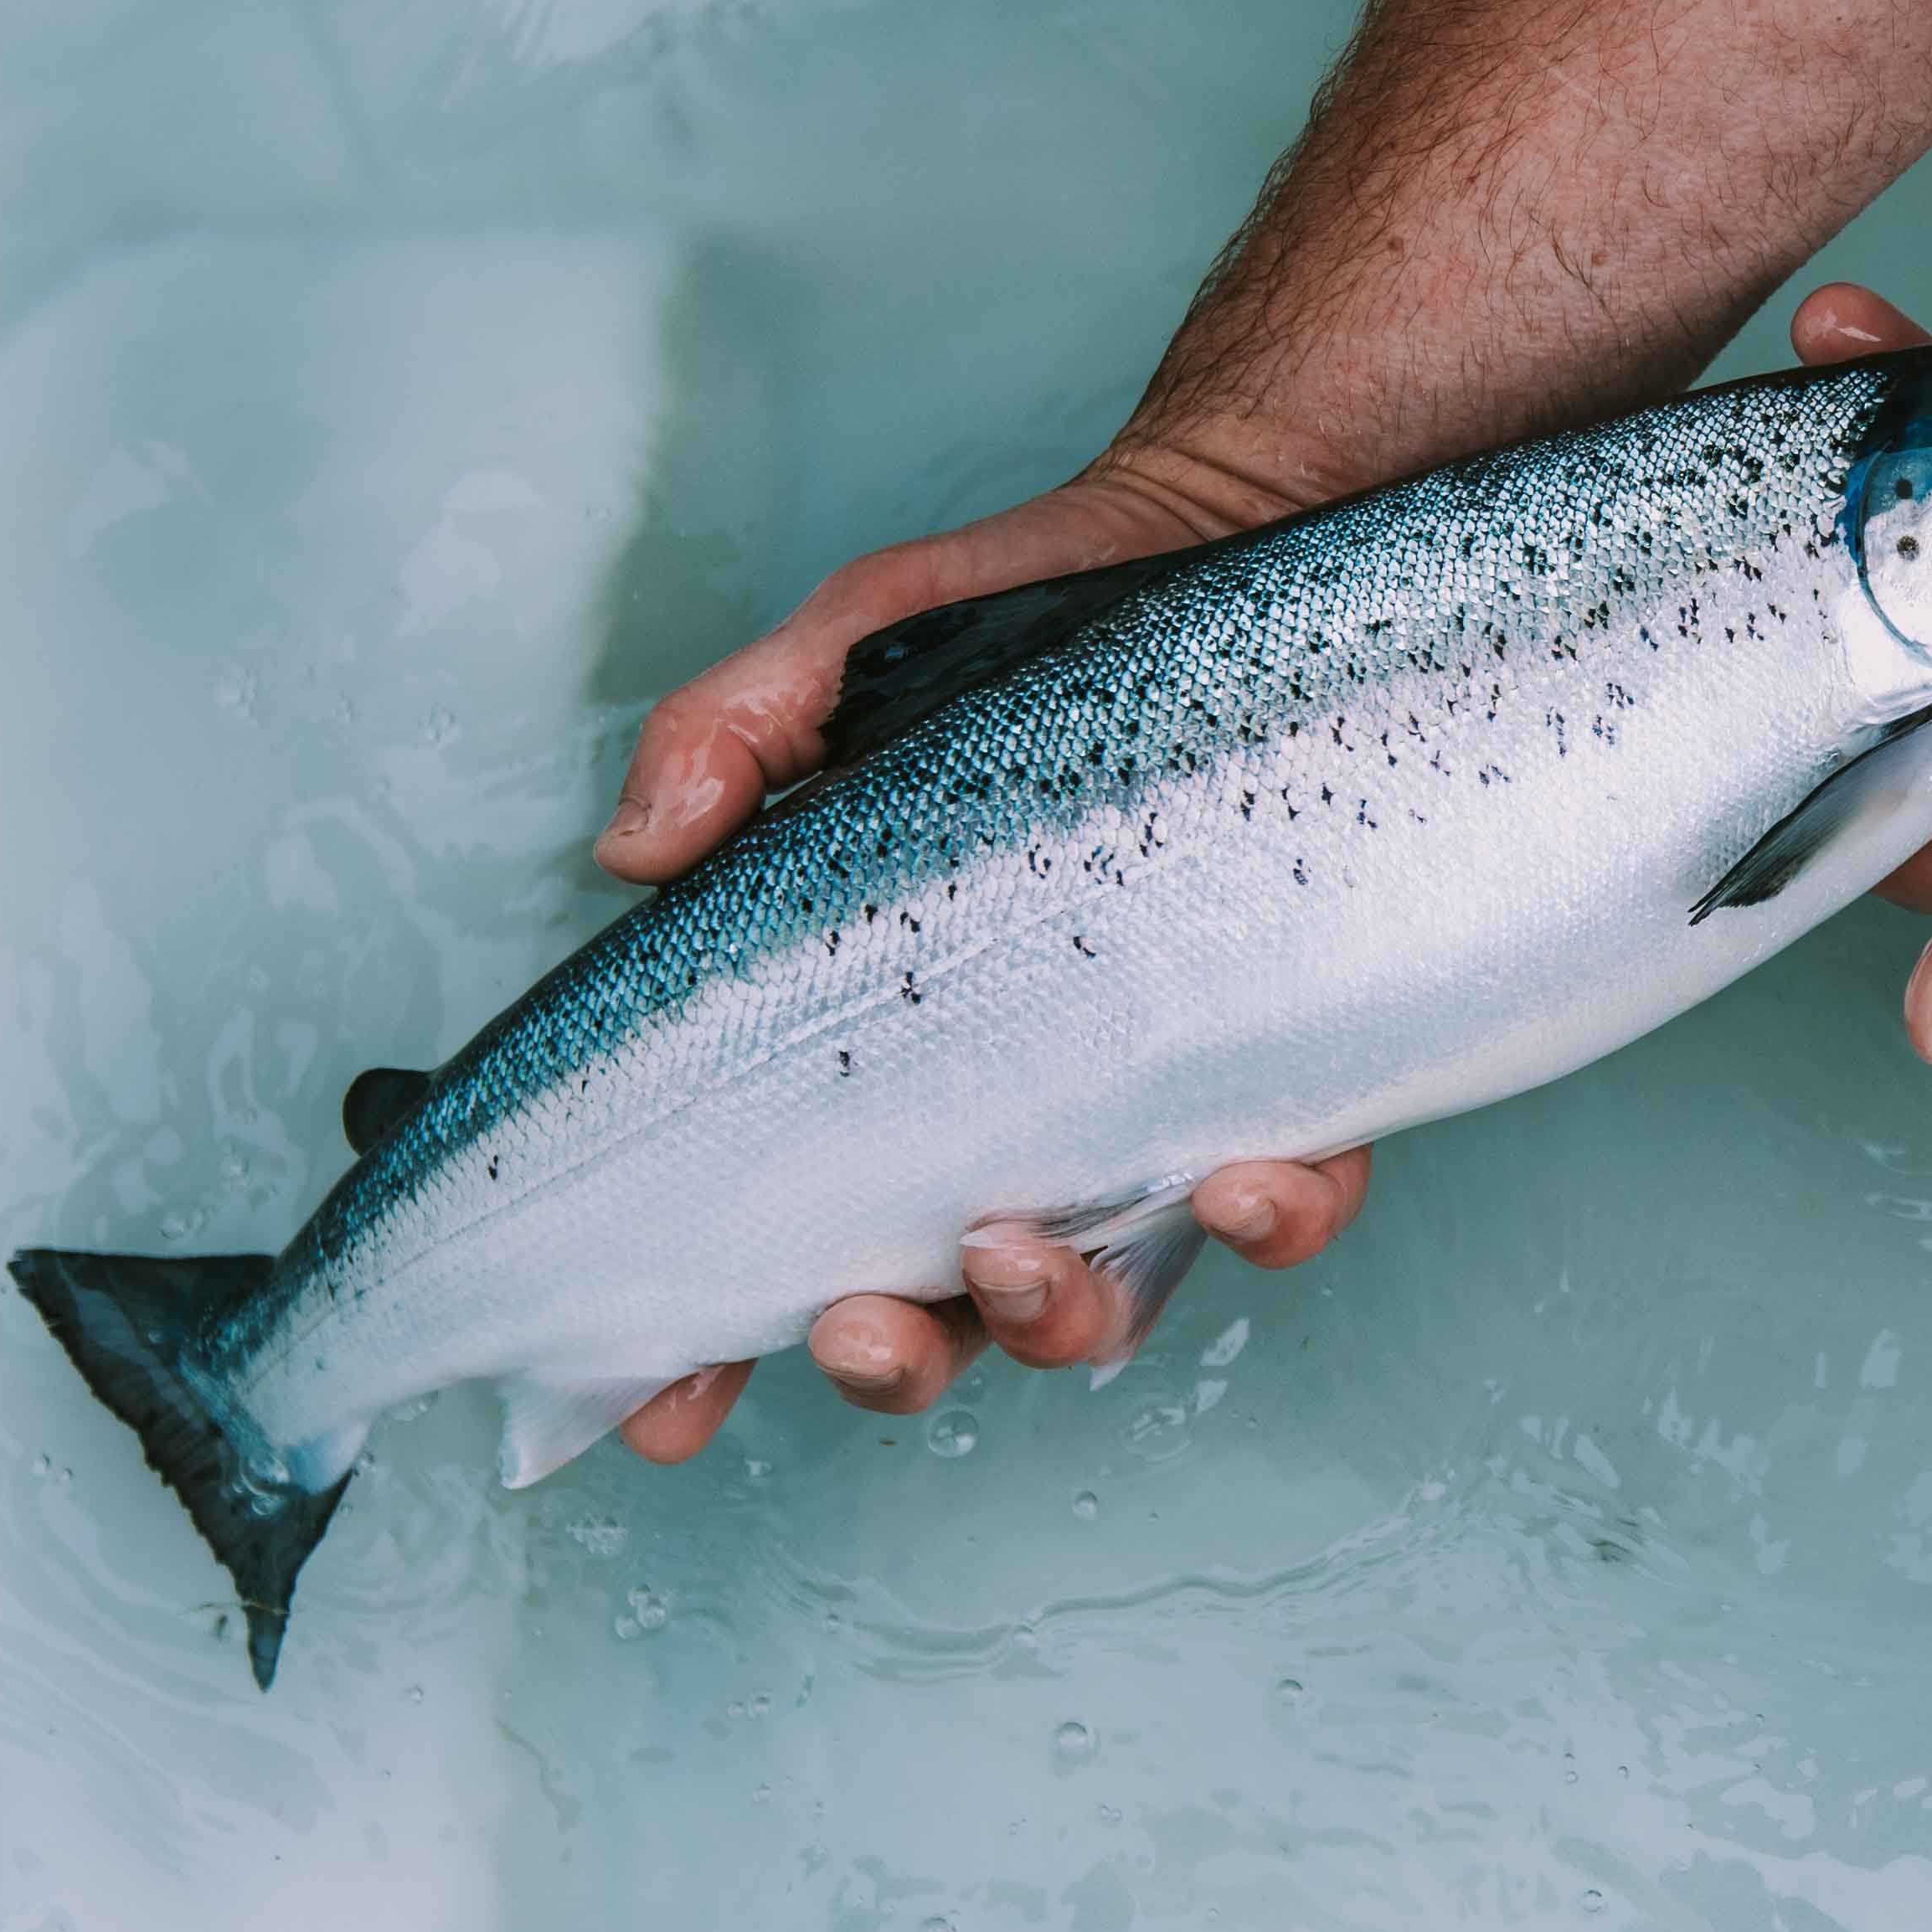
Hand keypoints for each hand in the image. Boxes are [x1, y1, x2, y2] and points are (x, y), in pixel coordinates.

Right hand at [598, 439, 1377, 1458]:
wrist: (1256, 523)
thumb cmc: (1046, 608)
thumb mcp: (861, 646)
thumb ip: (739, 733)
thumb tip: (638, 848)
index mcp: (893, 1048)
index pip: (787, 1230)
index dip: (710, 1353)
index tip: (660, 1408)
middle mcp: (1021, 1107)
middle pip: (944, 1312)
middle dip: (893, 1359)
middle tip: (858, 1325)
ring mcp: (1156, 1101)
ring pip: (1109, 1290)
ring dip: (1061, 1316)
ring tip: (1025, 1258)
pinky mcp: (1294, 1062)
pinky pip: (1294, 1193)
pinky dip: (1271, 1216)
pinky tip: (1245, 1181)